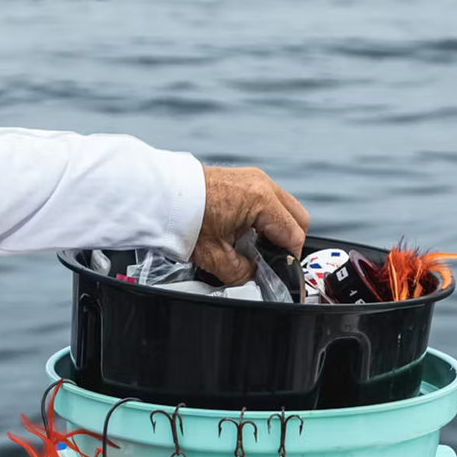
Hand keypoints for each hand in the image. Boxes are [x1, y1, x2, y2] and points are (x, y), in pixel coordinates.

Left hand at [191, 165, 308, 284]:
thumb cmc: (183, 218)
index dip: (291, 260)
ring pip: (284, 208)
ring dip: (277, 229)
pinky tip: (247, 233)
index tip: (286, 274)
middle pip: (297, 219)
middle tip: (273, 263)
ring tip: (257, 248)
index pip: (293, 235)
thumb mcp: (216, 257)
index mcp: (261, 200)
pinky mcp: (242, 180)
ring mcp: (253, 179)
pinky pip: (268, 200)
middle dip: (289, 243)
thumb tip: (253, 277)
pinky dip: (265, 218)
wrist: (160, 196)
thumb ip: (242, 272)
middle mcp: (261, 184)